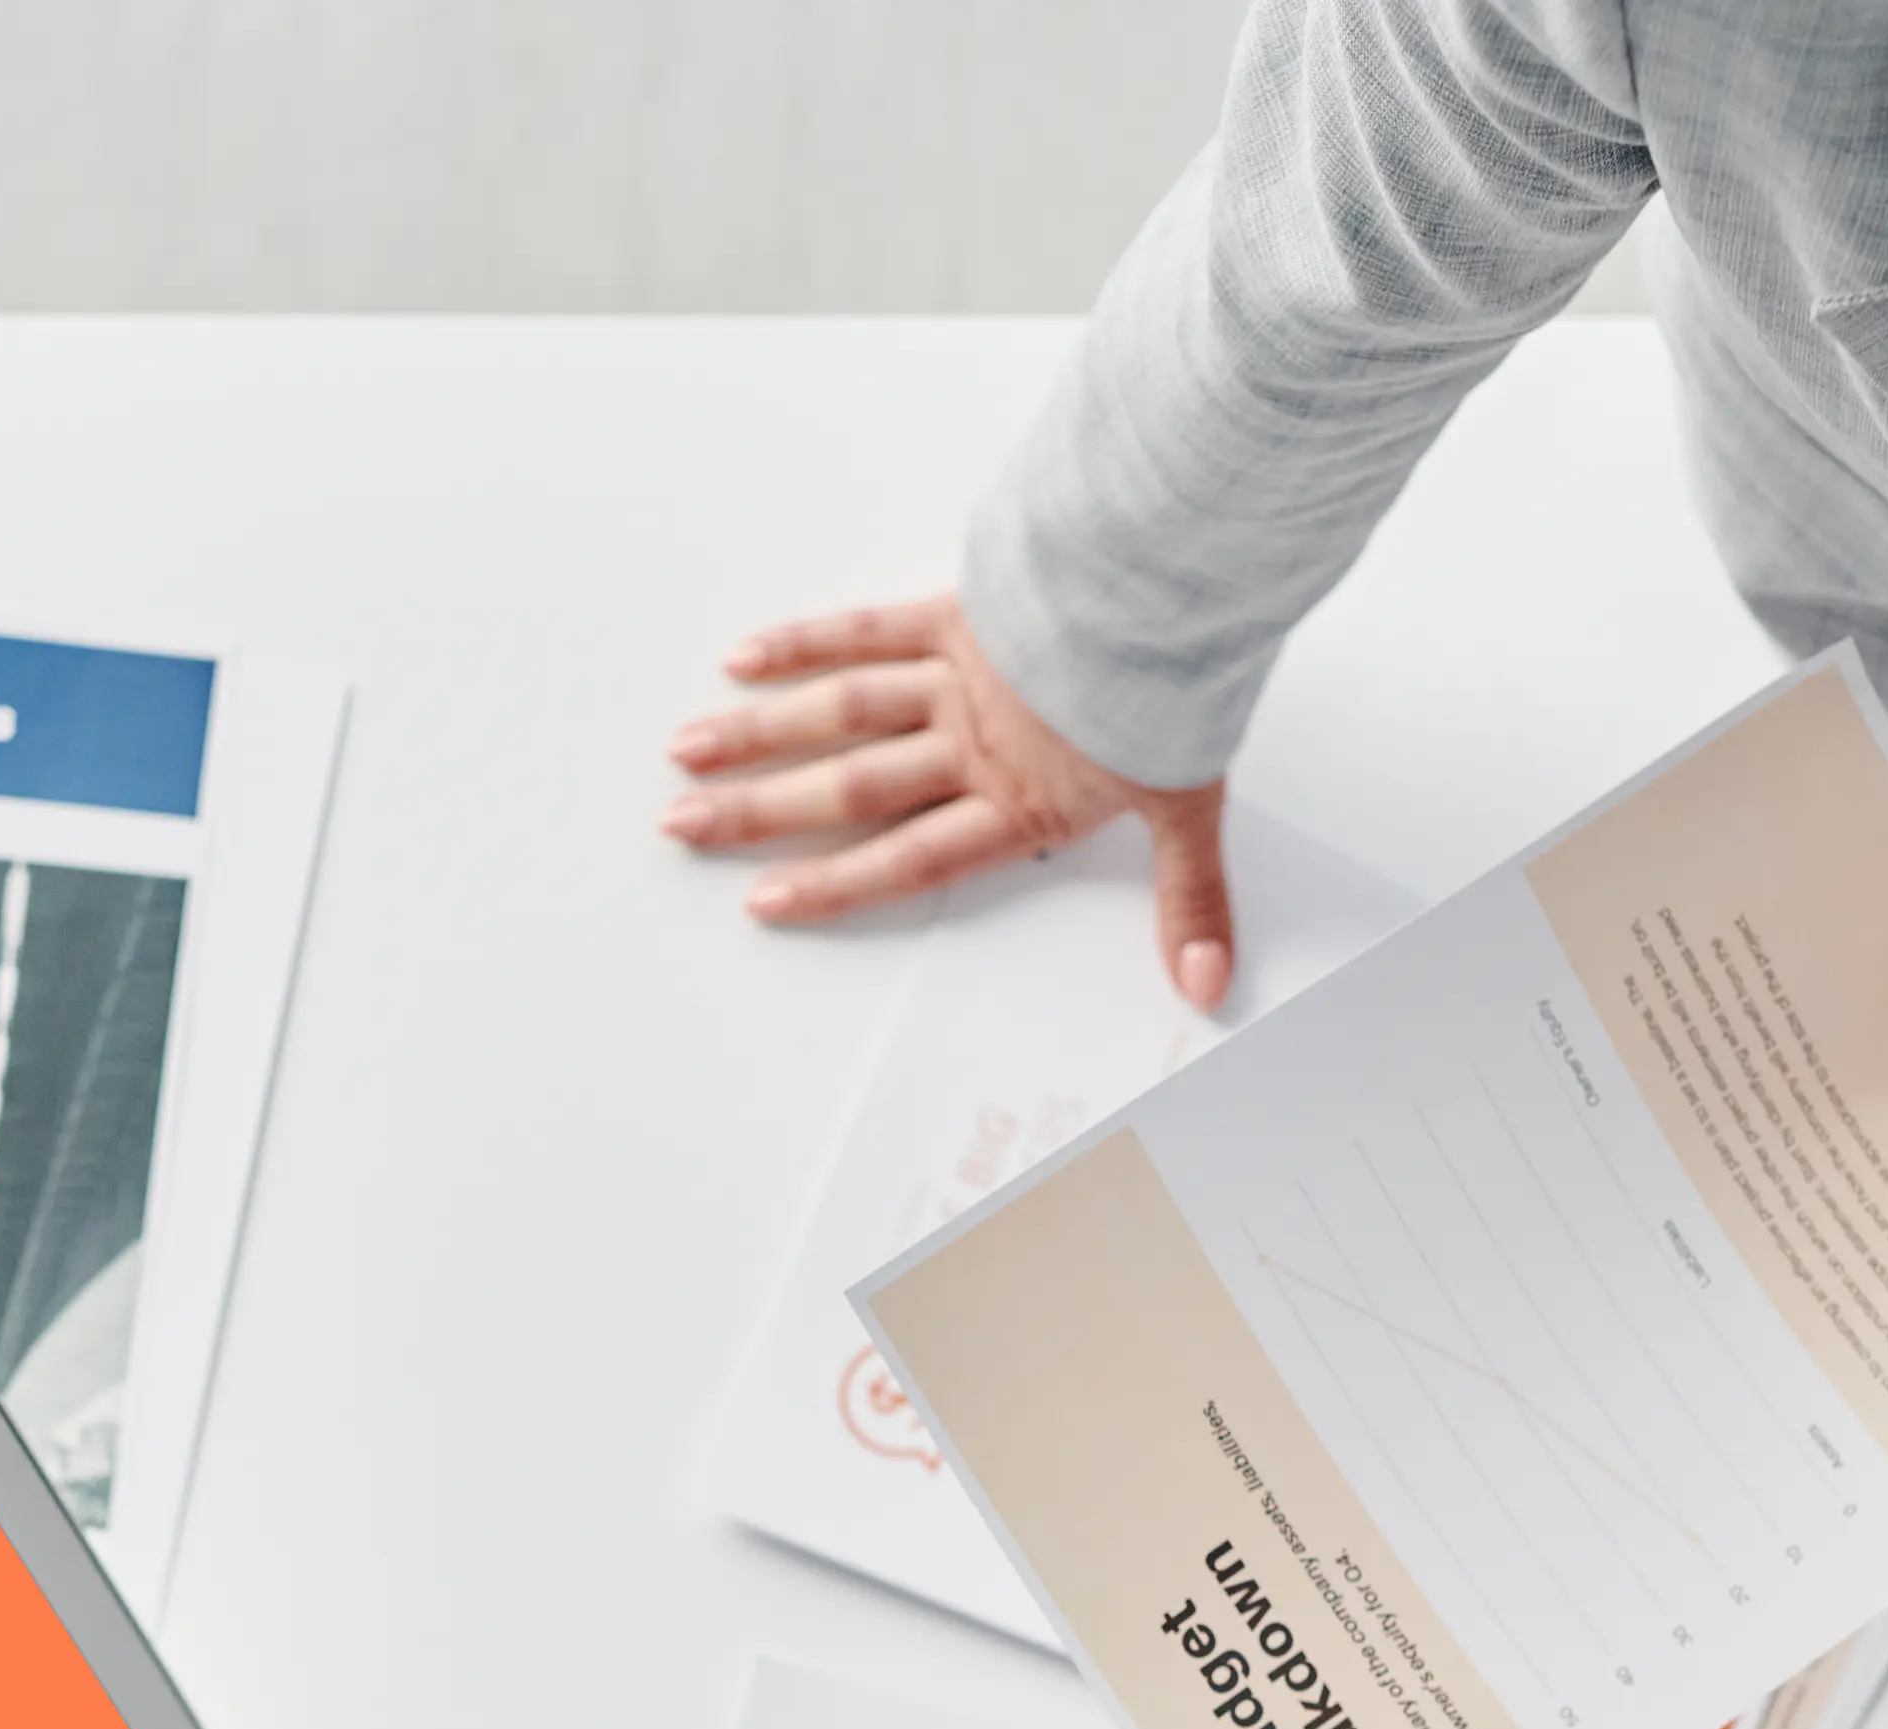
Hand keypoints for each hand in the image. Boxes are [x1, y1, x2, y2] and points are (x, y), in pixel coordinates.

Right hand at [667, 593, 1236, 1009]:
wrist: (1179, 583)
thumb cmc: (1179, 686)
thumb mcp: (1190, 803)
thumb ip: (1189, 899)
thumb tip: (1206, 985)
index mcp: (1016, 800)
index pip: (908, 857)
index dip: (833, 883)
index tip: (763, 899)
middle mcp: (968, 742)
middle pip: (849, 786)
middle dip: (758, 811)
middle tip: (681, 824)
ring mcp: (955, 675)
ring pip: (840, 711)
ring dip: (758, 730)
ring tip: (688, 747)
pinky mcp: (957, 612)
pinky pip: (869, 629)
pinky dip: (806, 640)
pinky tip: (747, 654)